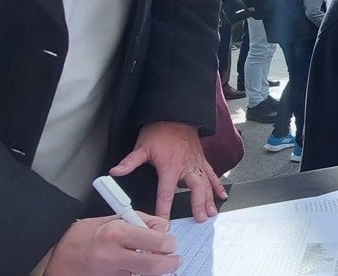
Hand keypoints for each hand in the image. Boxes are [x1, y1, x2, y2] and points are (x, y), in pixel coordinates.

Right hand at [46, 212, 178, 275]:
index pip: (157, 241)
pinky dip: (137, 274)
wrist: (55, 260)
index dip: (168, 242)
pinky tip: (133, 269)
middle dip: (170, 262)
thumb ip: (138, 221)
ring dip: (152, 270)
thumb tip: (161, 227)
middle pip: (156, 266)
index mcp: (115, 233)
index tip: (170, 242)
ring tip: (150, 262)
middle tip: (174, 259)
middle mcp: (114, 257)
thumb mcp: (109, 219)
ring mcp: (111, 275)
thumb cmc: (80, 238)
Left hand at [110, 121, 226, 221]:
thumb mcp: (142, 146)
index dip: (164, 209)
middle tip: (199, 218)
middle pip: (195, 188)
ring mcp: (196, 163)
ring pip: (206, 183)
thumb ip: (130, 161)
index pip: (166, 193)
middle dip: (198, 204)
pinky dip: (217, 185)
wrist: (175, 115)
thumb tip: (116, 171)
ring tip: (211, 212)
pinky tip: (221, 195)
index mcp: (170, 167)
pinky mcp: (202, 160)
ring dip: (209, 198)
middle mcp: (186, 166)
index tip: (164, 222)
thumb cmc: (159, 130)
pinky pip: (212, 174)